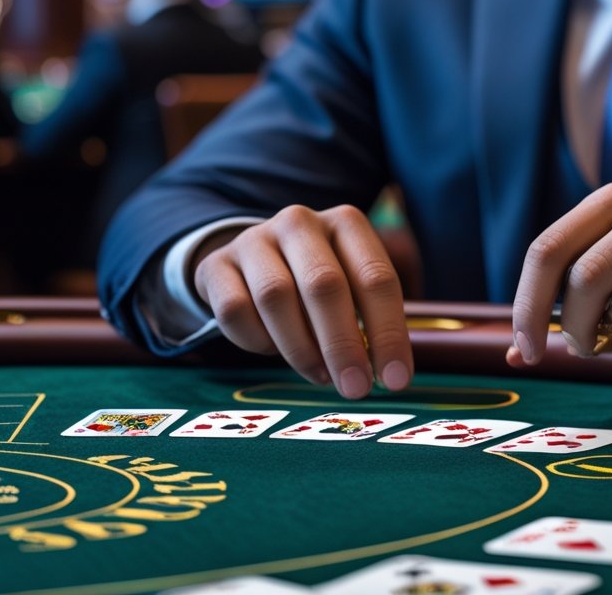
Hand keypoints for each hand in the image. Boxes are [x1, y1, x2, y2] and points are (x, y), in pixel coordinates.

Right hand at [193, 204, 410, 398]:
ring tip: (319, 374)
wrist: (251, 260)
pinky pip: (234, 310)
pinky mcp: (216, 265)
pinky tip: (272, 349)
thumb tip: (386, 373)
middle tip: (355, 388)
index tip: (395, 380)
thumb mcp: (351, 288)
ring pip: (276, 297)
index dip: (388, 332)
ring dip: (301, 348)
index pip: (376, 278)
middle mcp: (300, 223)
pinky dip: (257, 340)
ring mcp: (254, 240)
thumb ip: (368, 322)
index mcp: (347, 223)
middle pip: (325, 285)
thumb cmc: (315, 283)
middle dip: (343, 345)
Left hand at [506, 184, 611, 365]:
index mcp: (603, 205)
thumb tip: (513, 356)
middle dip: (555, 319)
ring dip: (592, 325)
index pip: (545, 249)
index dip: (526, 304)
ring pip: (594, 278)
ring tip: (605, 340)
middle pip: (564, 264)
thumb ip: (568, 310)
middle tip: (570, 352)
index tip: (524, 351)